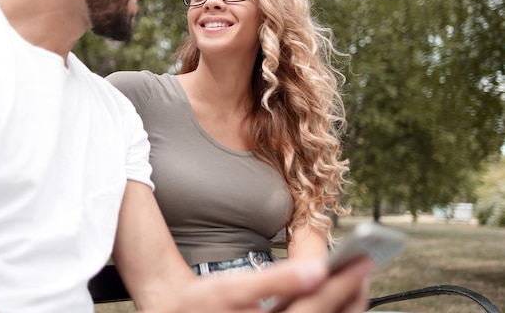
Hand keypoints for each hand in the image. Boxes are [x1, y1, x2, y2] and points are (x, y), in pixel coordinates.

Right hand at [154, 257, 373, 312]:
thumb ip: (276, 281)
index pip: (318, 306)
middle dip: (352, 297)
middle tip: (365, 268)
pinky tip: (332, 298)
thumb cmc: (202, 304)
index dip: (344, 283)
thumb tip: (316, 270)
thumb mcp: (233, 288)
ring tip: (354, 280)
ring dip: (345, 307)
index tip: (364, 261)